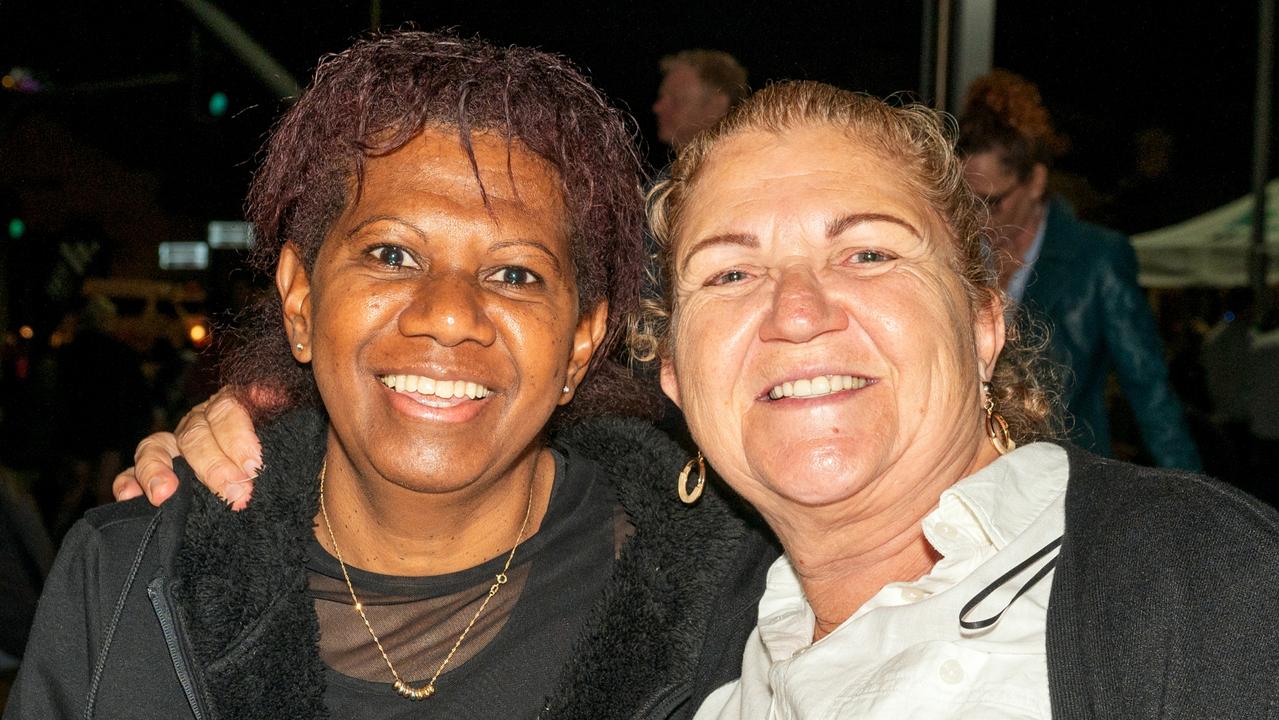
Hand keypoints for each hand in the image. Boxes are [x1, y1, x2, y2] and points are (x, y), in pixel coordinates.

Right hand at [111, 388, 262, 509]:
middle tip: (237, 494)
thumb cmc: (268, 449)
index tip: (254, 465)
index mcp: (226, 407)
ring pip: (154, 449)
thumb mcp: (275, 423)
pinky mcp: (151, 473)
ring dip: (157, 471)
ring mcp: (170, 448)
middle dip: (214, 468)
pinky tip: (129, 496)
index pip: (226, 411)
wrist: (256, 474)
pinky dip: (127, 483)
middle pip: (194, 436)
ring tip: (165, 494)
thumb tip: (270, 393)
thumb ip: (269, 404)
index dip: (238, 438)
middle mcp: (195, 424)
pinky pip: (130, 474)